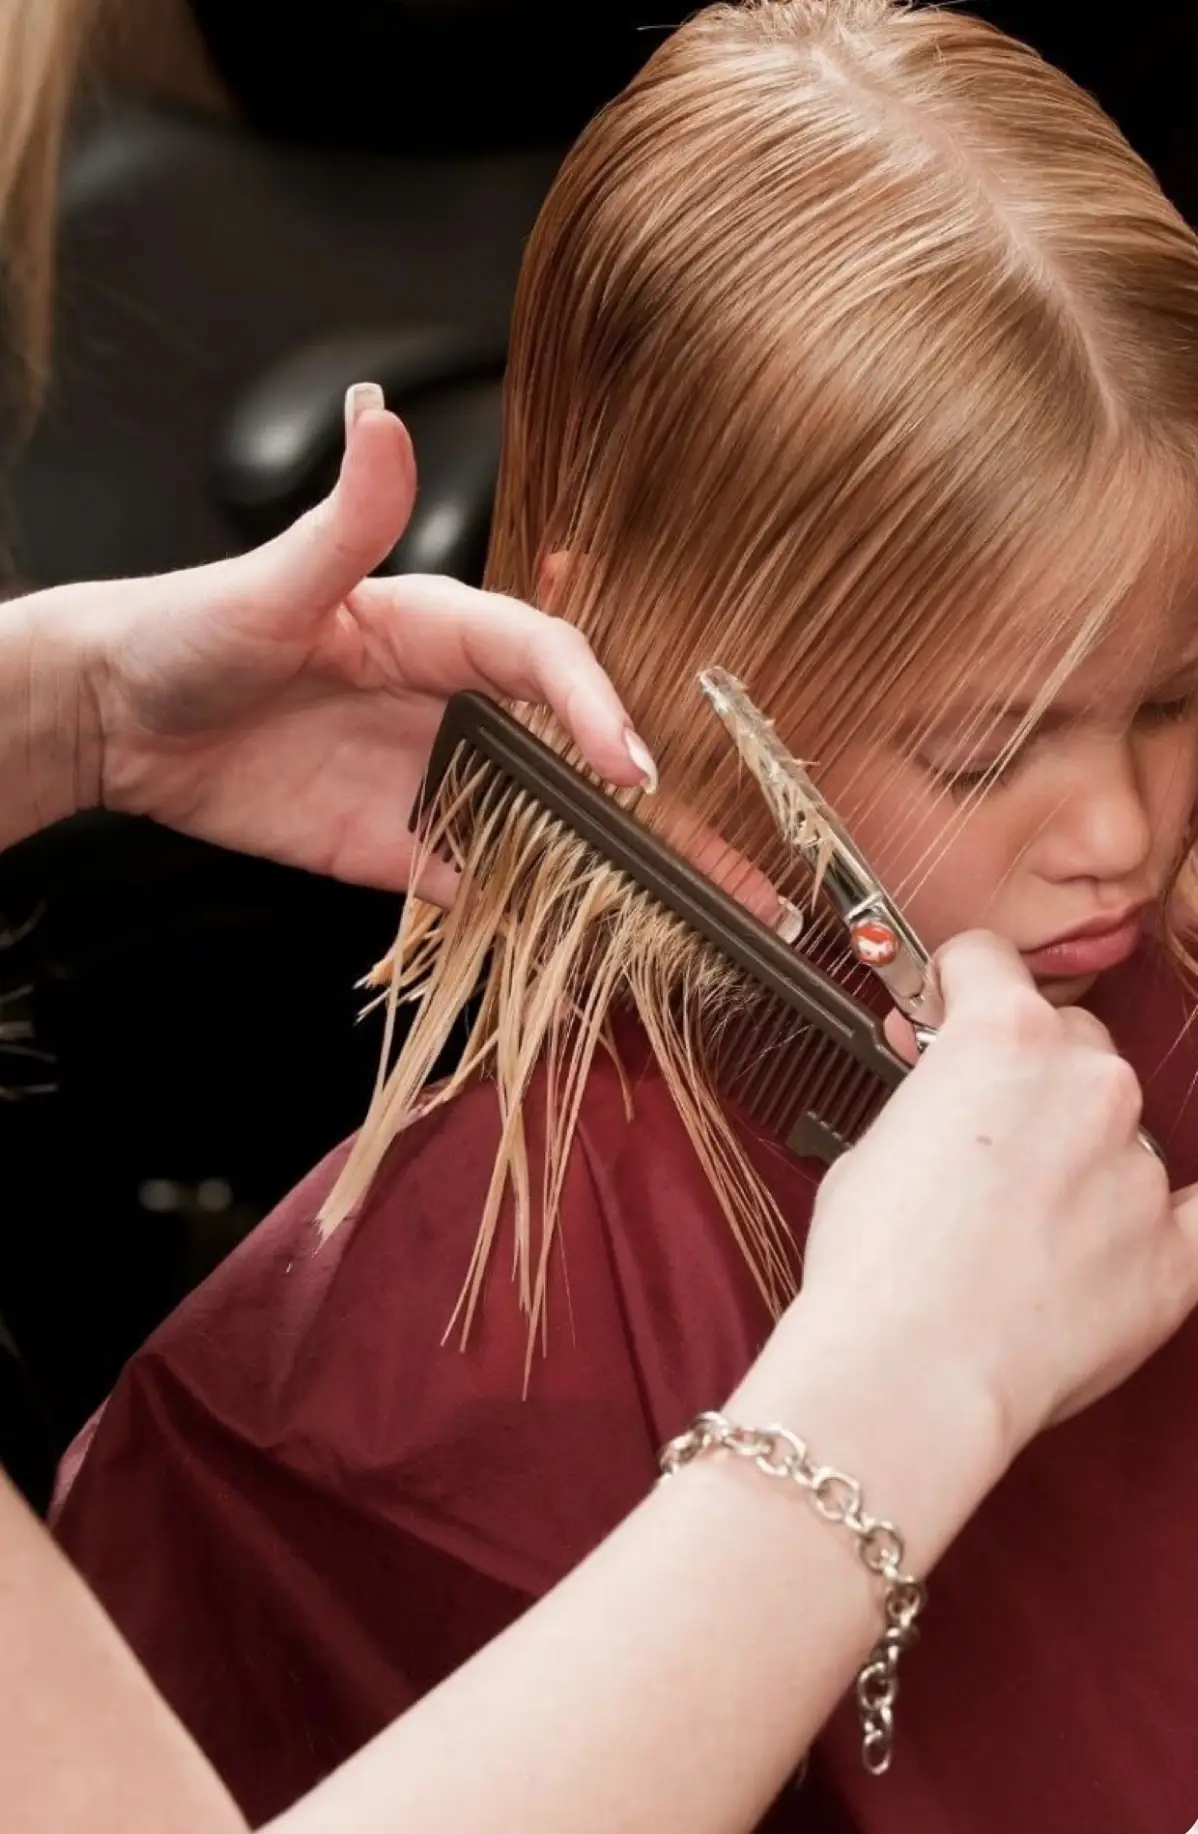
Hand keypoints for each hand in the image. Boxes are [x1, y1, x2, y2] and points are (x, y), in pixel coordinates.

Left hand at [51, 390, 650, 895]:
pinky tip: (595, 949)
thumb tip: (384, 419)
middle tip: (752, 867)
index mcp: (446, 630)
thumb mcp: (272, 579)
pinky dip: (530, 915)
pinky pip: (477, 882)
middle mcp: (458, 708)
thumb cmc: (192, 627)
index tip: (630, 768)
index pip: (549, 664)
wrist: (118, 716)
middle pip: (582, 760)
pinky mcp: (396, 848)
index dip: (598, 711)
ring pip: (548, 828)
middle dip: (670, 811)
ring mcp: (434, 781)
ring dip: (624, 874)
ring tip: (705, 924)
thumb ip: (346, 521)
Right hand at [762, 933, 1197, 1470]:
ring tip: (1021, 1222)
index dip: (954, 986)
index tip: (944, 1012)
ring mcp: (1140, 1168)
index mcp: (1004, 1036)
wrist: (910, 1373)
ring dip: (1083, 1152)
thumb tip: (943, 1100)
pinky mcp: (1176, 1256)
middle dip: (1027, 1075)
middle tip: (977, 1133)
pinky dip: (1167, 1216)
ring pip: (1121, 1128)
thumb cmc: (875, 1267)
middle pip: (1071, 1041)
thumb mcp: (870, 1142)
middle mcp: (1088, 1083)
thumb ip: (929, 1098)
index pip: (989, 961)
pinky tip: (1137, 1223)